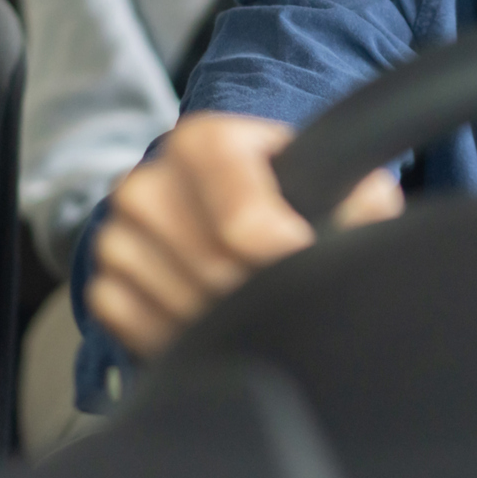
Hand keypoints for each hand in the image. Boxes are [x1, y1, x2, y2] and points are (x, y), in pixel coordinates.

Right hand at [87, 111, 403, 358]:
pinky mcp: (102, 277)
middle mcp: (148, 180)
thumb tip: (374, 226)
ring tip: (247, 296)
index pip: (245, 224)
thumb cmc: (288, 183)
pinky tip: (206, 314)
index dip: (288, 257)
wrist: (229, 189)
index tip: (307, 262)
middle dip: (258, 291)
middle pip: (213, 274)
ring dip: (219, 319)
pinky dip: (174, 335)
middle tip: (283, 283)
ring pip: (175, 306)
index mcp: (203, 142)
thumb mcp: (331, 173)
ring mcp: (118, 231)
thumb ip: (363, 196)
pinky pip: (136, 326)